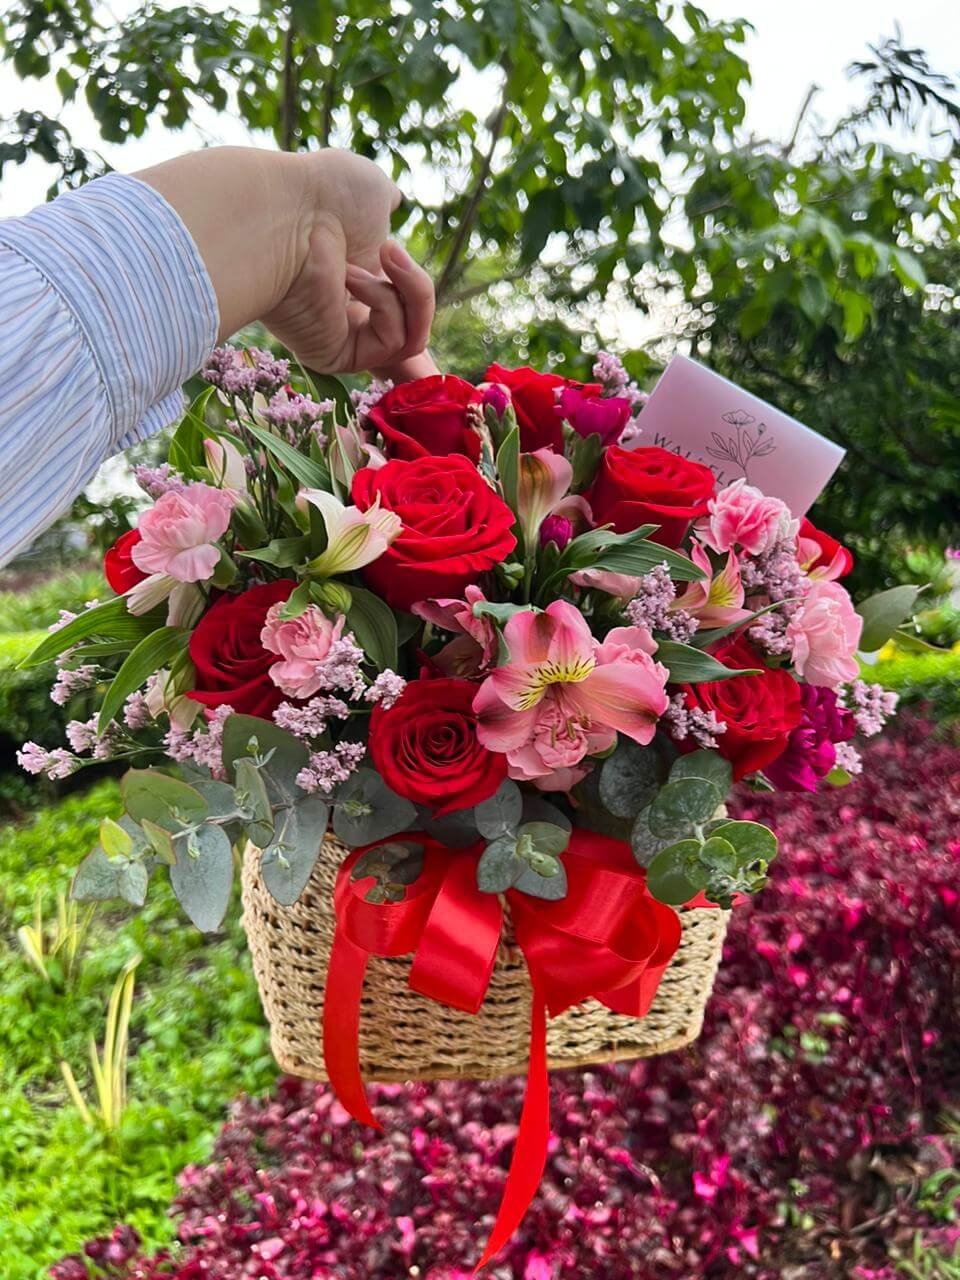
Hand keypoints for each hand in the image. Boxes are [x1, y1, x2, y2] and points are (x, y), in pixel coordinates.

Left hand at [136, 146, 434, 381]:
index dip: (415, 296)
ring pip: (412, 338)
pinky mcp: (340, 355)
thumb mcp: (371, 191)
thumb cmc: (323, 194)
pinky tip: (349, 277)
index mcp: (355, 277)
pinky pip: (394, 341)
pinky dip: (385, 304)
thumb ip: (384, 202)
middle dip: (417, 296)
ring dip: (408, 290)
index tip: (402, 271)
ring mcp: (342, 336)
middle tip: (386, 251)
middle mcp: (346, 311)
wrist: (291, 210)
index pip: (399, 308)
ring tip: (379, 253)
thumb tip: (390, 199)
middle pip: (412, 333)